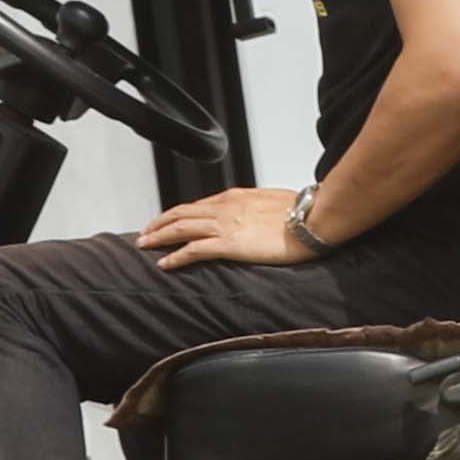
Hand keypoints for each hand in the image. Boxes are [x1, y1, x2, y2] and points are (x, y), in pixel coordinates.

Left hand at [141, 185, 311, 272]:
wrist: (314, 218)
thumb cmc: (304, 210)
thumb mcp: (274, 202)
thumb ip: (257, 208)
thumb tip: (256, 215)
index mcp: (236, 196)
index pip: (198, 204)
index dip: (178, 213)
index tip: (168, 220)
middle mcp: (225, 206)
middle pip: (181, 212)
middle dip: (159, 223)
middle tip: (145, 233)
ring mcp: (225, 224)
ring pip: (180, 228)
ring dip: (159, 236)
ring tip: (145, 245)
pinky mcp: (229, 243)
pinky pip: (193, 249)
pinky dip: (176, 256)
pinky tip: (165, 263)